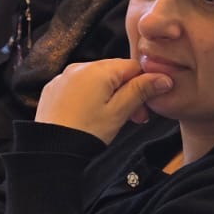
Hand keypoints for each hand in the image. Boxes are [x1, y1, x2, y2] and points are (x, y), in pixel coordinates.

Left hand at [36, 58, 172, 144]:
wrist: (51, 148)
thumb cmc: (85, 132)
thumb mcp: (119, 112)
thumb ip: (140, 91)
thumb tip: (163, 78)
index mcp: (97, 70)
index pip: (132, 66)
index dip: (146, 84)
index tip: (149, 104)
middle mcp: (78, 68)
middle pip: (114, 73)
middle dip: (129, 92)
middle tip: (136, 117)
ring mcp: (63, 78)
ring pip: (97, 80)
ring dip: (111, 96)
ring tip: (115, 120)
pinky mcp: (54, 89)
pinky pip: (79, 87)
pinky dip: (91, 98)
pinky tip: (93, 116)